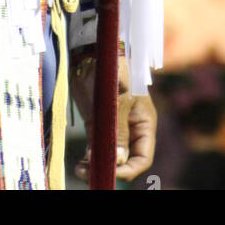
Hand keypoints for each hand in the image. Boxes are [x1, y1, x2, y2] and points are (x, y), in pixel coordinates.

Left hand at [71, 52, 157, 183]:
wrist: (91, 52)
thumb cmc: (113, 71)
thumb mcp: (119, 100)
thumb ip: (118, 131)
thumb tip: (117, 160)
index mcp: (144, 123)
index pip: (142, 157)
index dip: (130, 169)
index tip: (113, 171)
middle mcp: (130, 129)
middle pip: (125, 160)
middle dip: (111, 169)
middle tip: (91, 172)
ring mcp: (112, 127)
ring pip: (109, 155)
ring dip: (97, 164)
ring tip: (81, 169)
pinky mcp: (96, 123)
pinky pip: (95, 146)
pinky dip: (89, 156)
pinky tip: (80, 162)